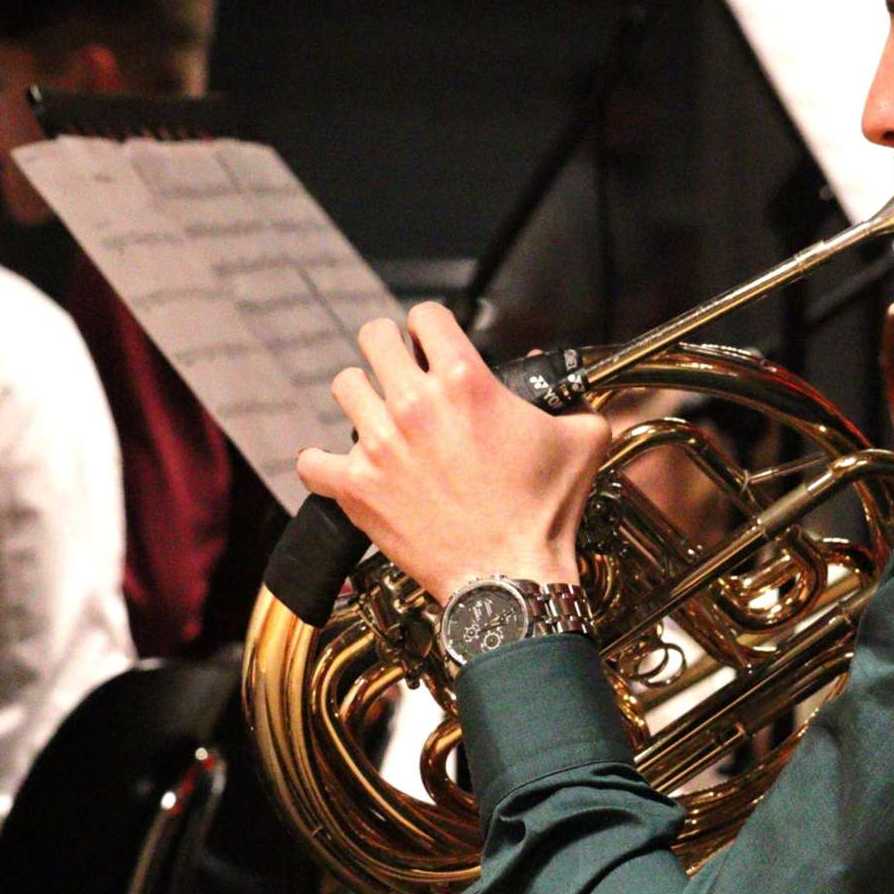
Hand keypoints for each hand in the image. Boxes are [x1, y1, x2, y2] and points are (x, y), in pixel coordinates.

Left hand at [296, 303, 611, 604]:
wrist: (511, 577)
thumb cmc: (544, 515)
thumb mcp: (582, 441)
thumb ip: (572, 402)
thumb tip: (563, 391)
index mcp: (466, 382)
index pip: (427, 315)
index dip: (432, 325)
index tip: (434, 342)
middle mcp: (416, 405)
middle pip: (374, 337)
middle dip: (390, 347)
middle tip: (401, 367)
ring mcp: (380, 445)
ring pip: (345, 386)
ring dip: (363, 396)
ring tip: (379, 414)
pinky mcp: (357, 488)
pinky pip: (312, 460)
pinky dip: (324, 463)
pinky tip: (342, 466)